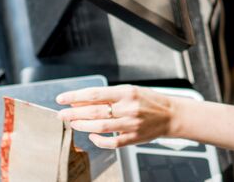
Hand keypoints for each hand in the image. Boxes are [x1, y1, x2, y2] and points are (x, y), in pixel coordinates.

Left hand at [57, 85, 178, 148]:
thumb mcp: (130, 91)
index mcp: (126, 92)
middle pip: (94, 111)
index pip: (95, 93)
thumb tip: (82, 100)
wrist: (171, 115)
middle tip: (62, 114)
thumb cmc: (149, 101)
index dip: (75, 96)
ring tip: (72, 123)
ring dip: (82, 125)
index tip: (62, 98)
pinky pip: (111, 142)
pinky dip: (98, 140)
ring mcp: (131, 124)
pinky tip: (91, 135)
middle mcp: (128, 107)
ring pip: (100, 126)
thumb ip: (108, 96)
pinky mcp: (133, 138)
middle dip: (74, 113)